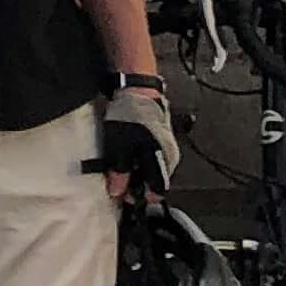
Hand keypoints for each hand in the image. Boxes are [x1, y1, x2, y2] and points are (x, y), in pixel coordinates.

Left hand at [98, 79, 173, 203]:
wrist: (139, 88)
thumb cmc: (131, 116)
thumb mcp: (119, 147)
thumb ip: (119, 172)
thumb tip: (117, 191)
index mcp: (161, 163)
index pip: (157, 192)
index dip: (142, 197)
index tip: (127, 196)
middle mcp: (168, 157)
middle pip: (155, 180)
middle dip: (138, 184)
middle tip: (121, 181)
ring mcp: (167, 146)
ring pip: (154, 168)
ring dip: (139, 170)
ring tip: (122, 165)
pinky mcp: (161, 136)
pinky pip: (153, 155)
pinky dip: (141, 158)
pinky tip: (129, 152)